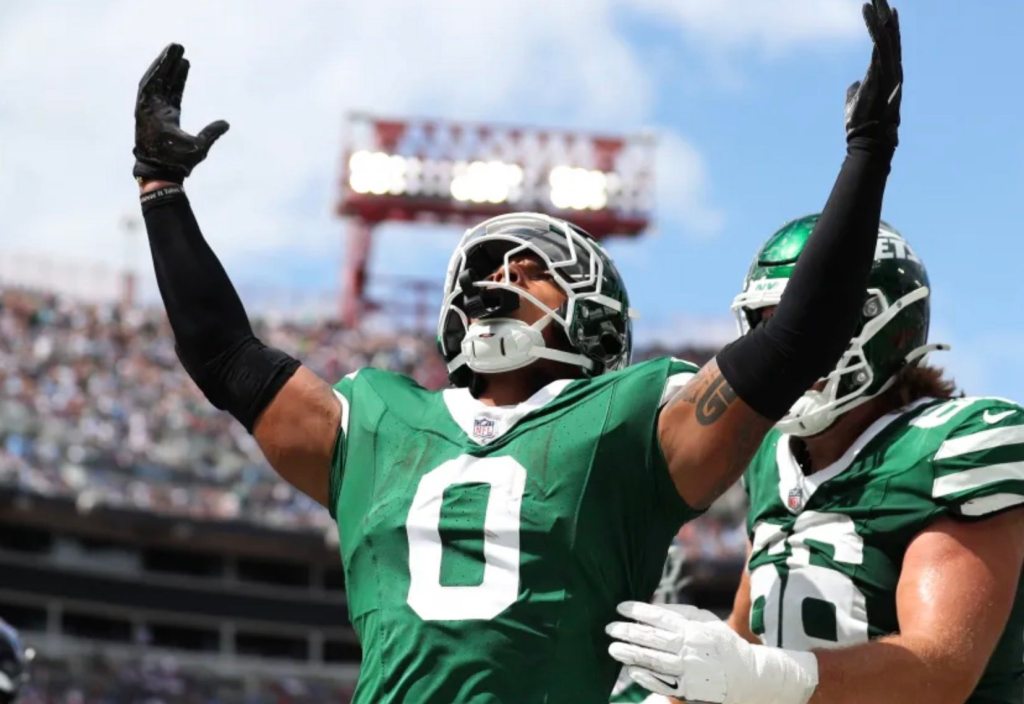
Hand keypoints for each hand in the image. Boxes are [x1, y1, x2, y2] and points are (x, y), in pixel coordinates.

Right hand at [133, 43, 228, 182]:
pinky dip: (153, 75)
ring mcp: (148, 110)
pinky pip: (146, 88)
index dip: (179, 76)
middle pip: (164, 82)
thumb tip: (226, 123)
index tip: (186, 61)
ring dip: (162, 64)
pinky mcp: (141, 111)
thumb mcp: (201, 145)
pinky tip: (161, 62)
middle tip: (179, 47)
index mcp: (169, 116)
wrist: (164, 172)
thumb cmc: (180, 163)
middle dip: (170, 64)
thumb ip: (212, 133)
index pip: (174, 91)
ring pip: (154, 80)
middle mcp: (157, 111)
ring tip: (173, 49)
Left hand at [606, 601, 816, 703]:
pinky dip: (645, 676)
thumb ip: (681, 614)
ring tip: (613, 648)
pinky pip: (662, 682)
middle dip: (628, 632)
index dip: (638, 611)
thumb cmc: (723, 642)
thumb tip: (655, 607)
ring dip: (631, 654)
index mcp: (692, 628)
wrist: (747, 675)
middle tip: (610, 628)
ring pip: (653, 661)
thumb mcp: (706, 621)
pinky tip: (632, 670)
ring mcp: (688, 670)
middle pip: (652, 639)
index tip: (620, 608)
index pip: (659, 617)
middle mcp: (688, 648)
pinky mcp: (688, 688)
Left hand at [845, 0, 901, 146]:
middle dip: (885, 15)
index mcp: (888, 75)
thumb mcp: (855, 103)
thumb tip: (853, 84)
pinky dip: (873, 28)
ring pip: (885, 37)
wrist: (869, 141)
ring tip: (873, 0)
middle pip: (890, 36)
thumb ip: (855, 90)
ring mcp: (889, 71)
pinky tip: (870, 13)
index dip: (887, 28)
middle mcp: (892, 69)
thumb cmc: (863, 126)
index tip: (886, 9)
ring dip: (878, 17)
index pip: (888, 46)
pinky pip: (878, 44)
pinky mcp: (882, 72)